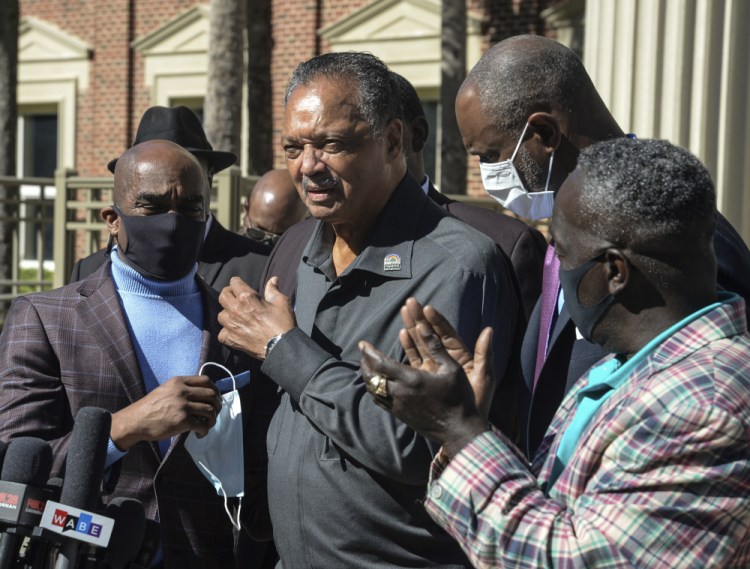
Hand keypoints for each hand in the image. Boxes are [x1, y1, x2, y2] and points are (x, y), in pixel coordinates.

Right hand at [110, 375, 220, 450]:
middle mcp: (183, 391)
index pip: (206, 380)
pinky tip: (199, 434)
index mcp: (179, 381)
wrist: (135, 421)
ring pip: (210, 410)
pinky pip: (202, 425)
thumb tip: (202, 395)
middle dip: (217, 405)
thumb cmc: (150, 407)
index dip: (215, 390)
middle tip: (214, 413)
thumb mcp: (166, 389)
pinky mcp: (182, 420)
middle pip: (211, 394)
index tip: (215, 398)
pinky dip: (204, 431)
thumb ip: (183, 388)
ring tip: (206, 425)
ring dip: (212, 419)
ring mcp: (183, 405)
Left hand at [217, 276, 295, 358]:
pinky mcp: (231, 339)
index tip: (241, 285)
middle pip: (223, 296)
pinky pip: (222, 333)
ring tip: (236, 316)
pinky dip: (227, 332)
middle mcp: (235, 309)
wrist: (281, 347)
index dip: (238, 282)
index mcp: (247, 297)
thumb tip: (273, 279)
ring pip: (221, 315)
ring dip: (227, 314)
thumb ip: (273, 290)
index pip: (234, 282)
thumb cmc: (282, 324)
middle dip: (229, 294)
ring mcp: (231, 325)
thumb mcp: (282, 302)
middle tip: (236, 297)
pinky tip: (235, 331)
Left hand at [359, 321, 488, 457]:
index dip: (369, 352)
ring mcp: (398, 406)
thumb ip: (435, 346)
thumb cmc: (458, 397)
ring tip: (367, 365)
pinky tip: (376, 384)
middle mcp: (400, 393)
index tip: (363, 343)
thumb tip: (422, 326)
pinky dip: (373, 389)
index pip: (380, 363)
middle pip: (371, 376)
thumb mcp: (452, 368)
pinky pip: (379, 401)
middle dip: (364, 362)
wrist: (458, 431)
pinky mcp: (400, 415)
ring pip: (373, 389)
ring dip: (367, 376)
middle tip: (363, 351)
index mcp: (411, 379)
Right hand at [399, 298, 495, 421]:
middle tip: (410, 303)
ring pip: (422, 344)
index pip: (447, 334)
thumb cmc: (478, 402)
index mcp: (461, 356)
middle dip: (420, 319)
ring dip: (412, 328)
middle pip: (431, 335)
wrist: (464, 427)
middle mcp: (446, 359)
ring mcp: (435, 368)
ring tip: (403, 312)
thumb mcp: (485, 377)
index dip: (437, 321)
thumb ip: (484, 354)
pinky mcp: (425, 378)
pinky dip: (409, 346)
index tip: (427, 308)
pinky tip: (402, 334)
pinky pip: (416, 359)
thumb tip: (489, 330)